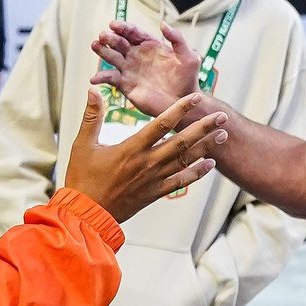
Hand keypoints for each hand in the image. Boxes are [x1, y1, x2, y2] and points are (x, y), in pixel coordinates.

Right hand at [64, 91, 226, 222]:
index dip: (180, 109)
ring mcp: (153, 179)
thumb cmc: (82, 179)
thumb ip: (91, 117)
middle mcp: (147, 163)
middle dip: (204, 127)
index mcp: (131, 148)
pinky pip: (181, 182)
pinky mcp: (155, 193)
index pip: (161, 124)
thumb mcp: (83, 145)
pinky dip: (197, 173)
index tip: (196, 98)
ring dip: (206, 147)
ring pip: (185, 160)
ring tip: (223, 135)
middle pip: (182, 142)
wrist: (87, 214)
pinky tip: (210, 164)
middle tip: (222, 116)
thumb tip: (93, 91)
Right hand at [91, 21, 202, 120]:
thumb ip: (177, 39)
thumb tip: (162, 24)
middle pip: (120, 43)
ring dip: (102, 51)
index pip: (133, 32)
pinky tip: (94, 78)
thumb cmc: (188, 79)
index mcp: (150, 45)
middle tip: (103, 36)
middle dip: (110, 38)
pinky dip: (101, 78)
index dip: (123, 27)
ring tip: (95, 45)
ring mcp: (130, 69)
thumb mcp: (189, 57)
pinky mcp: (126, 85)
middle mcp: (137, 55)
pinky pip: (111, 79)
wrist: (183, 102)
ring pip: (112, 57)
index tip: (114, 25)